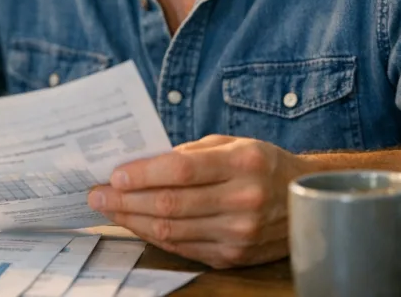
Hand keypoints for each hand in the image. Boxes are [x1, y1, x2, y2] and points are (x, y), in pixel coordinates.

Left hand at [87, 135, 315, 268]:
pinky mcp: (233, 256)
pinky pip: (183, 248)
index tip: (114, 174)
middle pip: (171, 204)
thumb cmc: (261, 164)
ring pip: (172, 230)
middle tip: (97, 195)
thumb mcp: (232, 144)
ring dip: (133, 220)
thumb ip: (189, 153)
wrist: (303, 199)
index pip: (182, 171)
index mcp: (244, 163)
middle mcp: (244, 199)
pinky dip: (153, 236)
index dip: (143, 174)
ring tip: (109, 209)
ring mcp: (240, 233)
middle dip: (126, 200)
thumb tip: (139, 163)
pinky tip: (136, 224)